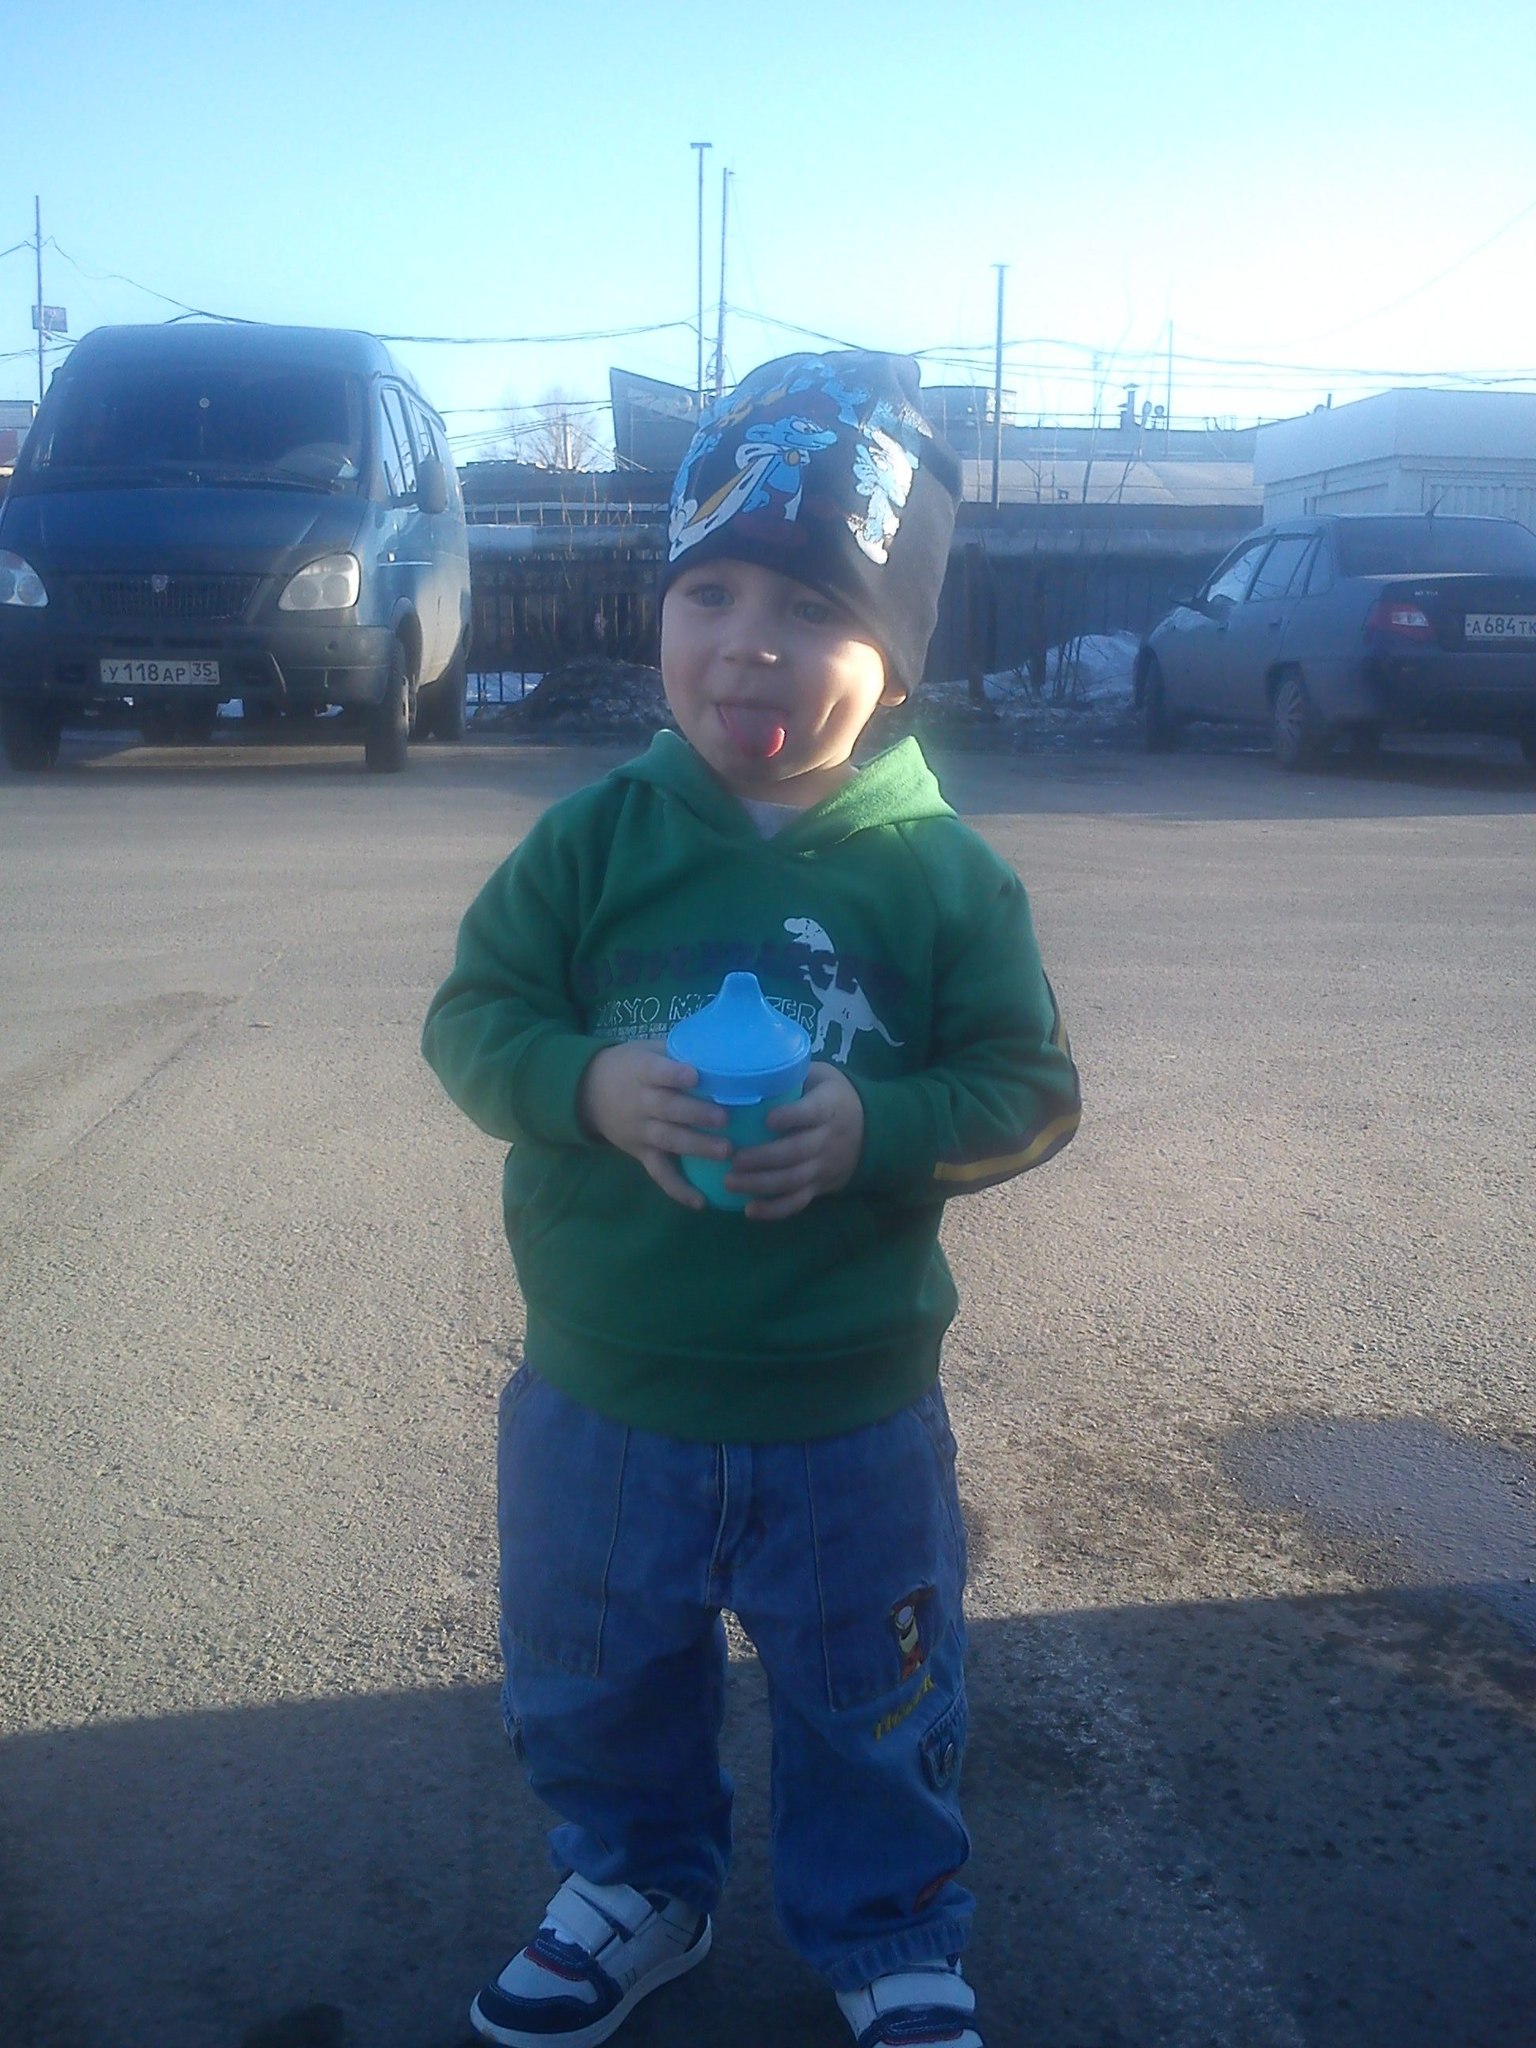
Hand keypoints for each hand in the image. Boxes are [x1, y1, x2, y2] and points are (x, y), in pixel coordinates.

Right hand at [577, 1041, 727, 1209]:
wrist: (587, 1092)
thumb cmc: (629, 1066)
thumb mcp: (647, 1050)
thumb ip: (680, 1051)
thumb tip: (726, 1047)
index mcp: (641, 1072)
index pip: (656, 1072)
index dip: (673, 1074)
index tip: (694, 1075)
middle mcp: (639, 1103)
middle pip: (667, 1109)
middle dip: (695, 1114)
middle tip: (724, 1118)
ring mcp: (639, 1131)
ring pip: (668, 1140)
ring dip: (696, 1147)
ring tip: (725, 1152)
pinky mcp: (640, 1153)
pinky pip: (659, 1173)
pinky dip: (677, 1189)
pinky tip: (700, 1202)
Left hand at [726, 1062, 864, 1220]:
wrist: (872, 1130)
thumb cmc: (834, 1096)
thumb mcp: (822, 1076)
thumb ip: (793, 1073)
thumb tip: (749, 1067)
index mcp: (830, 1107)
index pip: (813, 1113)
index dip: (791, 1116)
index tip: (767, 1119)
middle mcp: (829, 1139)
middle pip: (797, 1151)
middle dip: (764, 1157)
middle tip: (733, 1158)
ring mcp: (824, 1166)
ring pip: (794, 1180)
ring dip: (761, 1184)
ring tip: (730, 1182)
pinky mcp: (820, 1186)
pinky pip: (799, 1202)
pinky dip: (775, 1210)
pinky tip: (750, 1210)